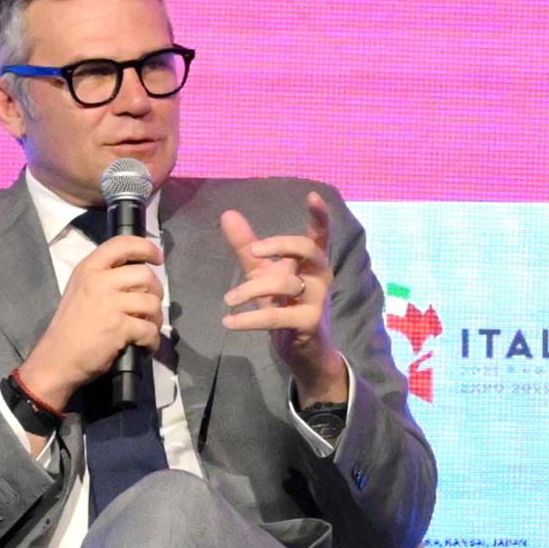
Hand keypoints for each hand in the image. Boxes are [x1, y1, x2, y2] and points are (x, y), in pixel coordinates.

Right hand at [26, 227, 166, 404]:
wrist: (56, 360)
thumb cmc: (69, 328)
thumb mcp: (80, 291)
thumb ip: (105, 279)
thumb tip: (139, 277)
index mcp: (88, 269)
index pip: (121, 244)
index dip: (145, 248)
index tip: (157, 258)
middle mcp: (98, 281)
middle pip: (145, 275)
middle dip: (156, 292)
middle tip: (150, 306)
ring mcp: (109, 304)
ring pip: (152, 303)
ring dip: (155, 318)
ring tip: (146, 328)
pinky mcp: (119, 327)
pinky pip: (150, 330)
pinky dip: (152, 341)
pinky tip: (144, 345)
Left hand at [219, 191, 352, 407]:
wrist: (304, 351)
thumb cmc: (286, 305)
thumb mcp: (264, 274)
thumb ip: (247, 247)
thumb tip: (228, 214)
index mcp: (312, 262)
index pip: (320, 234)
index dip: (320, 216)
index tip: (312, 196)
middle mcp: (320, 276)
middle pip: (307, 249)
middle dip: (280, 245)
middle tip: (254, 252)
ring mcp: (317, 300)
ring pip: (285, 283)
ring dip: (251, 290)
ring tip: (228, 300)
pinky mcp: (308, 323)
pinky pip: (276, 316)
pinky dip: (249, 319)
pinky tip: (229, 322)